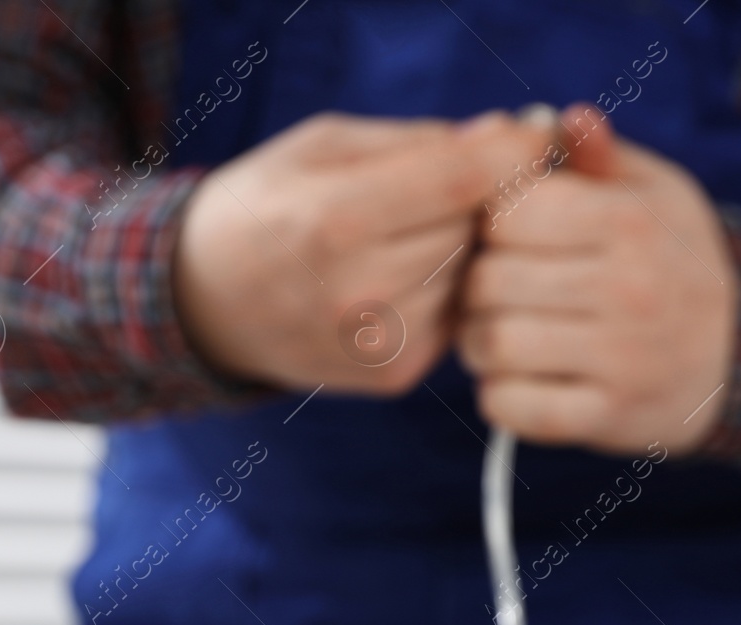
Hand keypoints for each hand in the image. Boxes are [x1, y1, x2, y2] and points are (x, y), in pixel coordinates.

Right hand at [173, 111, 552, 395]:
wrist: (205, 302)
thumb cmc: (264, 207)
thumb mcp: (322, 146)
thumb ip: (418, 140)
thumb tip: (508, 134)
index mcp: (335, 220)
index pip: (466, 180)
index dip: (516, 150)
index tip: (536, 132)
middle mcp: (359, 292)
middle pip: (477, 227)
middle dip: (479, 199)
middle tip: (452, 186)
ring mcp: (379, 343)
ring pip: (473, 274)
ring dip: (460, 249)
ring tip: (409, 236)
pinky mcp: (393, 375)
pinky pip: (457, 316)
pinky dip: (443, 292)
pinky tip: (399, 279)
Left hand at [458, 104, 737, 453]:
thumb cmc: (675, 260)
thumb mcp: (654, 193)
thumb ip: (598, 157)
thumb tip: (563, 119)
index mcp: (631, 221)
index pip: (509, 211)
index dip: (491, 222)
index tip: (506, 235)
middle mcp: (629, 288)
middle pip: (488, 281)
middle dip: (476, 287)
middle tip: (491, 292)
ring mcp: (620, 358)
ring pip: (492, 345)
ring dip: (478, 343)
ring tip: (499, 334)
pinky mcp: (608, 416)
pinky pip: (512, 407)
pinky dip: (499, 397)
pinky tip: (518, 379)